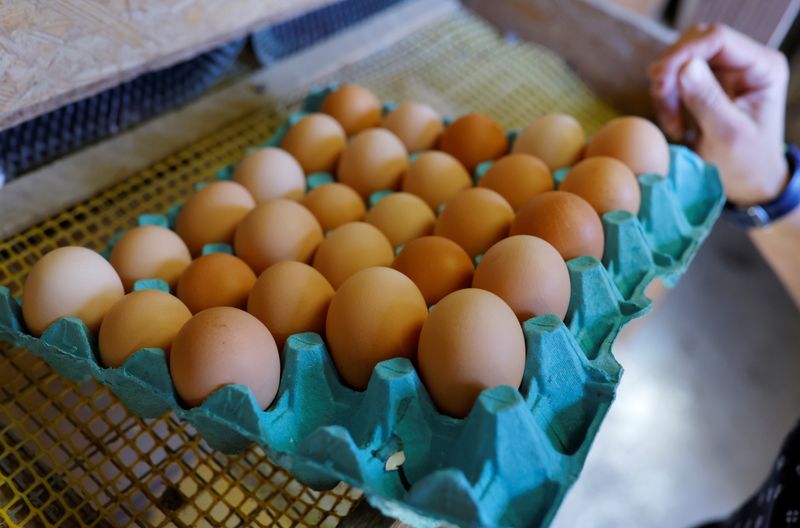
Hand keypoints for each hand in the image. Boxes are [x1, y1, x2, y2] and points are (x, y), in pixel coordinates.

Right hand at [648, 24, 788, 205]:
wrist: (747, 182)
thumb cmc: (745, 164)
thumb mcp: (727, 136)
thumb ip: (708, 100)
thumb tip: (684, 67)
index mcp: (762, 68)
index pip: (718, 39)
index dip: (684, 52)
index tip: (658, 79)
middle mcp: (745, 61)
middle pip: (695, 43)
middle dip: (671, 73)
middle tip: (663, 106)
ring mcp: (725, 70)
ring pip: (680, 59)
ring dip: (666, 89)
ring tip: (674, 126)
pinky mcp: (707, 82)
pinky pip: (674, 77)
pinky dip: (666, 98)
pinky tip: (675, 123)